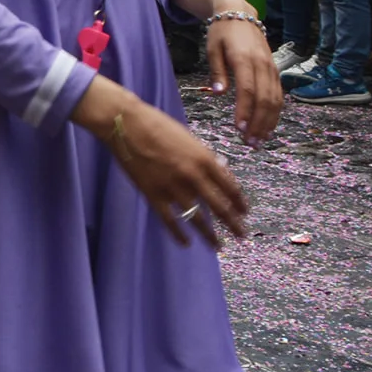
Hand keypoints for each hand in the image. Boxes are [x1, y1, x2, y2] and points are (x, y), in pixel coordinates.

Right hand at [87, 88, 248, 246]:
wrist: (127, 125)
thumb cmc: (159, 125)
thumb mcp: (190, 138)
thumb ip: (205, 158)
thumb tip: (220, 174)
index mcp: (205, 159)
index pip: (230, 188)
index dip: (240, 203)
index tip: (244, 212)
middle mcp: (194, 177)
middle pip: (220, 207)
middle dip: (234, 224)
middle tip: (242, 235)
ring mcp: (174, 188)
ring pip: (197, 218)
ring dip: (210, 235)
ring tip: (218, 246)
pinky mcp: (154, 195)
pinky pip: (170, 220)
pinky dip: (178, 234)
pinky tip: (185, 242)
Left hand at [205, 13, 282, 145]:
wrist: (240, 14)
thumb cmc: (222, 33)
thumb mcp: (213, 49)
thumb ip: (217, 72)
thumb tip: (218, 94)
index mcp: (245, 58)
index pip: (247, 90)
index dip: (245, 110)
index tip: (239, 128)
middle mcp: (262, 64)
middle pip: (264, 99)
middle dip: (258, 123)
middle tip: (249, 143)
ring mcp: (271, 68)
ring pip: (275, 100)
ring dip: (268, 122)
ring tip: (259, 141)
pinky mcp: (275, 71)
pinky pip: (278, 95)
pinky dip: (275, 113)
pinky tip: (268, 127)